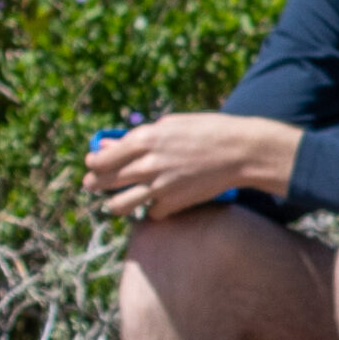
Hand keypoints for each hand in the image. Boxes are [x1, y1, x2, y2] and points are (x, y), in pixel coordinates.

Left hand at [83, 113, 298, 217]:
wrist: (244, 152)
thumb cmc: (210, 131)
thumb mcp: (171, 126)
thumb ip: (136, 137)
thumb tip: (106, 146)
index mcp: (144, 140)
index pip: (100, 159)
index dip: (93, 164)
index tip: (95, 165)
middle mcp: (147, 164)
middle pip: (103, 182)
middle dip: (95, 183)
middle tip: (95, 184)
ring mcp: (160, 187)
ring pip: (118, 205)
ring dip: (114, 203)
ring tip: (118, 201)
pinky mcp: (175, 204)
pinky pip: (151, 213)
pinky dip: (152, 210)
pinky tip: (158, 204)